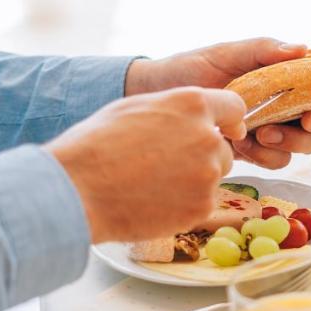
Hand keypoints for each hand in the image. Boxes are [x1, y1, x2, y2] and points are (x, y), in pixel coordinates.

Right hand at [48, 88, 245, 242]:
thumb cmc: (95, 144)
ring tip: (155, 183)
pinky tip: (154, 201)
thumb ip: (175, 110)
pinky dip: (184, 204)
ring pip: (213, 176)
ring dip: (195, 180)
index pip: (234, 107)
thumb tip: (195, 117)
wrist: (76, 190)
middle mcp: (207, 137)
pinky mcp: (202, 207)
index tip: (222, 129)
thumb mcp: (136, 108)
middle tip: (167, 164)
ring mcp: (207, 174)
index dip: (227, 120)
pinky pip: (202, 203)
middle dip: (203, 156)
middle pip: (222, 148)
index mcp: (192, 104)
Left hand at [124, 38, 310, 169]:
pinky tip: (243, 144)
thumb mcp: (228, 53)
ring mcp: (277, 127)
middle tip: (307, 118)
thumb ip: (265, 50)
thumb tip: (302, 48)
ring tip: (263, 131)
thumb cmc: (193, 69)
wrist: (158, 100)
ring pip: (310, 143)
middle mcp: (290, 101)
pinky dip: (267, 154)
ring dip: (294, 140)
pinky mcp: (259, 150)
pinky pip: (280, 160)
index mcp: (290, 72)